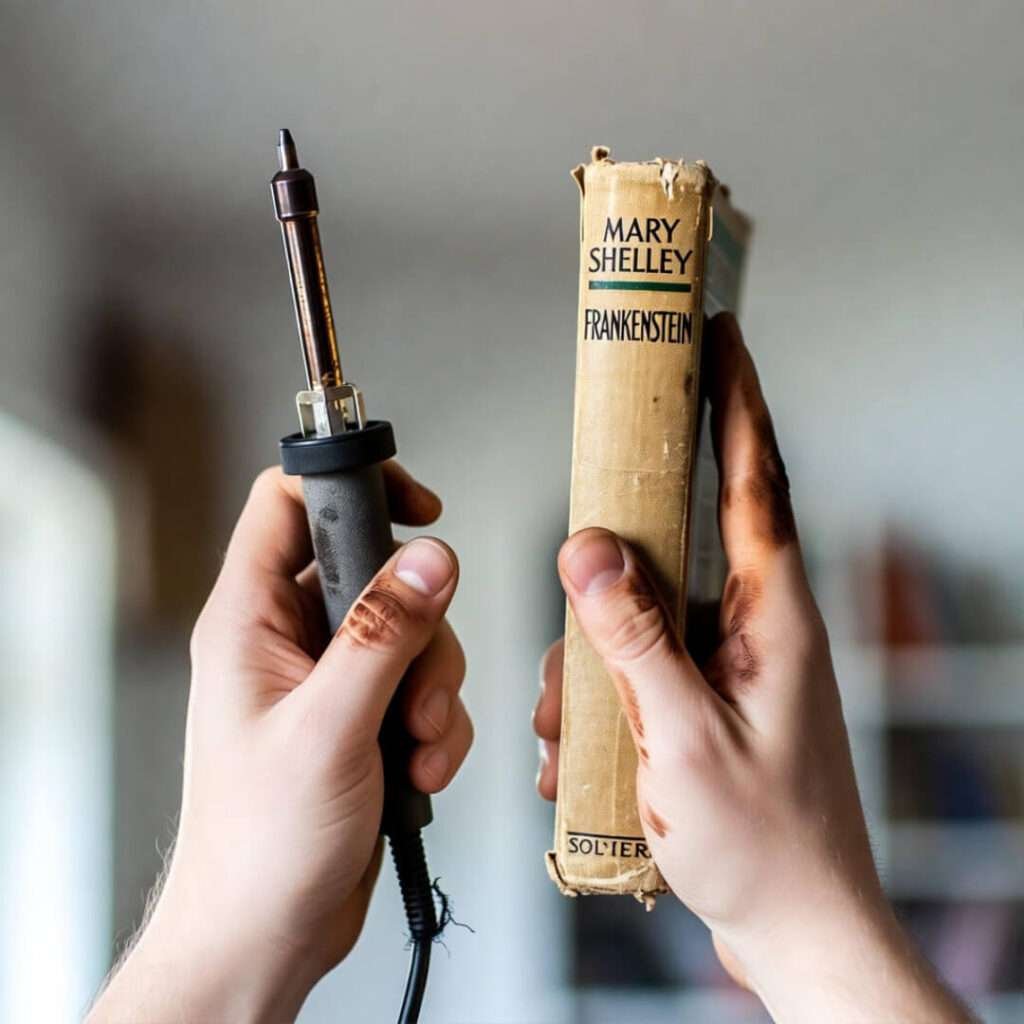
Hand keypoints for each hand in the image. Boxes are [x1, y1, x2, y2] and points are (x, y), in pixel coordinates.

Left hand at [91, 464, 472, 1023]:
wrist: (268, 932)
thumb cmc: (259, 845)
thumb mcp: (328, 728)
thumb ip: (382, 634)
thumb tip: (429, 559)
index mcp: (252, 620)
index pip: (288, 504)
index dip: (352, 484)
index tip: (418, 505)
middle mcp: (291, 640)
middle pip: (378, 571)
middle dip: (419, 627)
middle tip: (416, 683)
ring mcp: (331, 679)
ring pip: (412, 633)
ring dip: (435, 688)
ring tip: (416, 743)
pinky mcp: (363, 716)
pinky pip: (424, 687)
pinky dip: (437, 726)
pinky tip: (418, 769)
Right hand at [534, 314, 972, 1022]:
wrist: (798, 931)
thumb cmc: (765, 844)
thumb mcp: (683, 738)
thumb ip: (635, 638)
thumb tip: (589, 551)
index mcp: (773, 615)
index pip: (753, 479)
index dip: (736, 399)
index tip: (715, 334)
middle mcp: (755, 626)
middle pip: (675, 545)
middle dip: (612, 572)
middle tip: (582, 600)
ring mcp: (729, 665)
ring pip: (639, 620)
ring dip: (593, 668)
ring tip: (577, 736)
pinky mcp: (704, 701)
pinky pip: (636, 671)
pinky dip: (600, 705)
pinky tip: (584, 758)